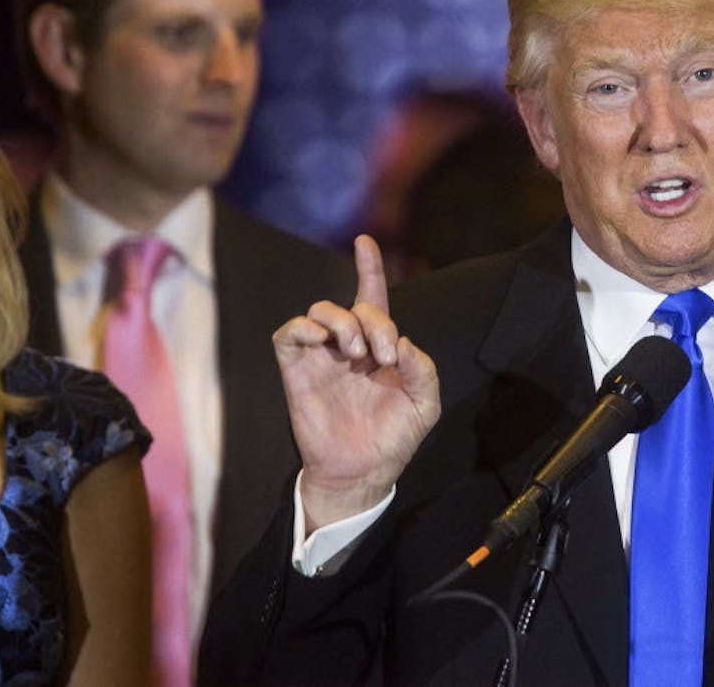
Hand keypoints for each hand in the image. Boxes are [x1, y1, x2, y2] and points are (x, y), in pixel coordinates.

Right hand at [273, 235, 439, 531]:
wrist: (363, 472)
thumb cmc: (394, 438)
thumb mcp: (424, 404)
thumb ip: (422, 370)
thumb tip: (403, 343)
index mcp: (379, 347)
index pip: (372, 297)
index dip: (369, 268)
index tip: (365, 241)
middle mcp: (348, 346)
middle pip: (352, 306)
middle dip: (373, 321)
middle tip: (382, 355)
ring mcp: (321, 357)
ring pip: (320, 311)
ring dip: (342, 322)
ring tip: (357, 353)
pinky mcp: (297, 371)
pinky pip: (289, 334)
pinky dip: (303, 327)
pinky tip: (322, 340)